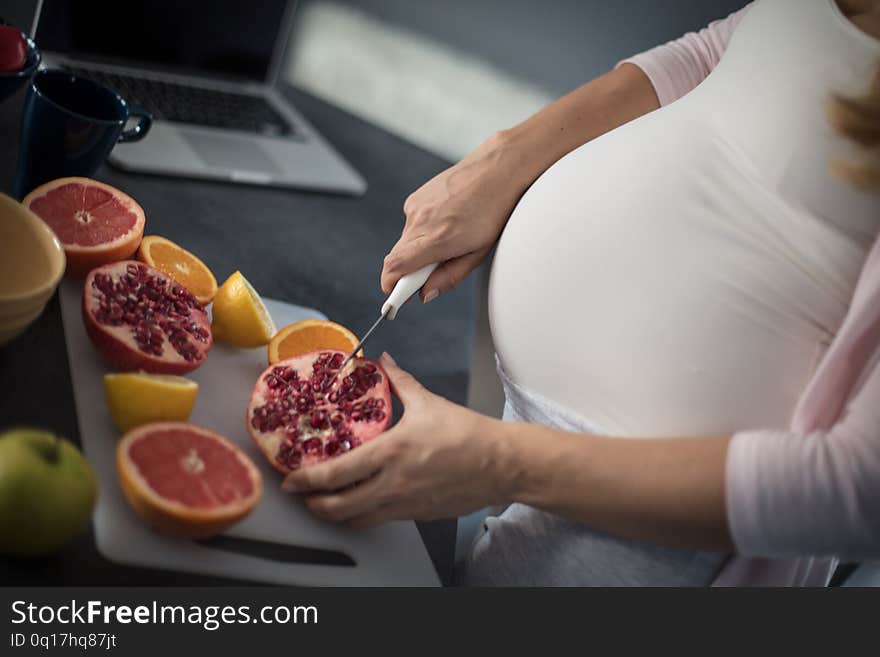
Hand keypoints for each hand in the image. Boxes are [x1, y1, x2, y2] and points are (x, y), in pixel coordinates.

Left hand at [282, 353, 508, 527]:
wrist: (499, 463)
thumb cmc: (466, 434)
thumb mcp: (428, 402)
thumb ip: (399, 381)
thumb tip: (382, 360)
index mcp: (391, 451)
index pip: (337, 473)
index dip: (307, 479)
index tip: (291, 478)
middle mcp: (393, 483)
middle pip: (338, 507)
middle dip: (312, 504)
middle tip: (301, 495)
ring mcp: (404, 503)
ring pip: (356, 520)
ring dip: (334, 515)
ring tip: (323, 503)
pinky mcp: (415, 515)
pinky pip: (379, 520)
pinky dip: (361, 516)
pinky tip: (358, 504)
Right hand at [381, 131, 527, 301]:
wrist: (496, 171)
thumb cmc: (493, 211)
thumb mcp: (478, 254)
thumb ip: (449, 277)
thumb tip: (426, 293)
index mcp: (437, 239)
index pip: (395, 268)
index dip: (391, 287)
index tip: (395, 299)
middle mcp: (420, 222)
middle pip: (396, 259)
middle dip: (408, 272)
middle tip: (431, 273)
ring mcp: (415, 208)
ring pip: (405, 243)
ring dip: (419, 250)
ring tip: (449, 239)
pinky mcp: (414, 199)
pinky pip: (411, 226)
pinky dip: (423, 232)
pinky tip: (446, 222)